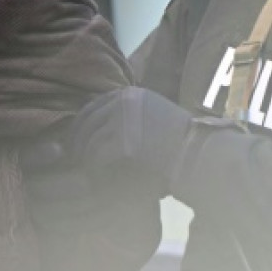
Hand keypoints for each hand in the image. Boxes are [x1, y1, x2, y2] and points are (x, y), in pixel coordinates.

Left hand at [69, 86, 192, 180]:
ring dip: (85, 157)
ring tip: (85, 171)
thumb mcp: (152, 120)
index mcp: (131, 94)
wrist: (198, 157)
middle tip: (73, 160)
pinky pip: (97, 155)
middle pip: (87, 120)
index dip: (82, 125)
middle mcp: (125, 100)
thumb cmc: (178, 145)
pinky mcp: (124, 139)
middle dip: (77, 141)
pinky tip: (96, 176)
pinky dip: (94, 168)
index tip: (76, 142)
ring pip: (90, 139)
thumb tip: (97, 129)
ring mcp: (123, 118)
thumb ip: (128, 119)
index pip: (94, 106)